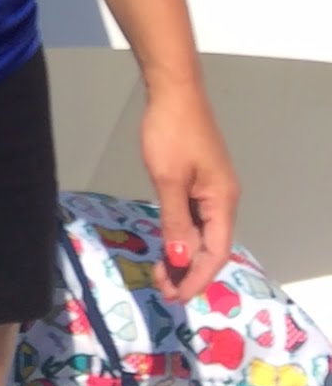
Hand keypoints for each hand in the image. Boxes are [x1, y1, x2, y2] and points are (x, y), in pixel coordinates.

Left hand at [140, 84, 239, 304]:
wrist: (173, 89)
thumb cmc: (170, 133)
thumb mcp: (168, 180)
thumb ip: (175, 223)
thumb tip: (182, 262)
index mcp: (223, 200)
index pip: (216, 251)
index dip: (198, 277)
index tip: (176, 296)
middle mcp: (223, 197)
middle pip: (211, 244)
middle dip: (190, 270)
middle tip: (163, 287)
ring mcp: (211, 186)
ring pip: (202, 230)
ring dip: (184, 253)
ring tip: (163, 271)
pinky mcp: (199, 177)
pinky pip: (194, 215)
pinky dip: (182, 232)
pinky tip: (168, 241)